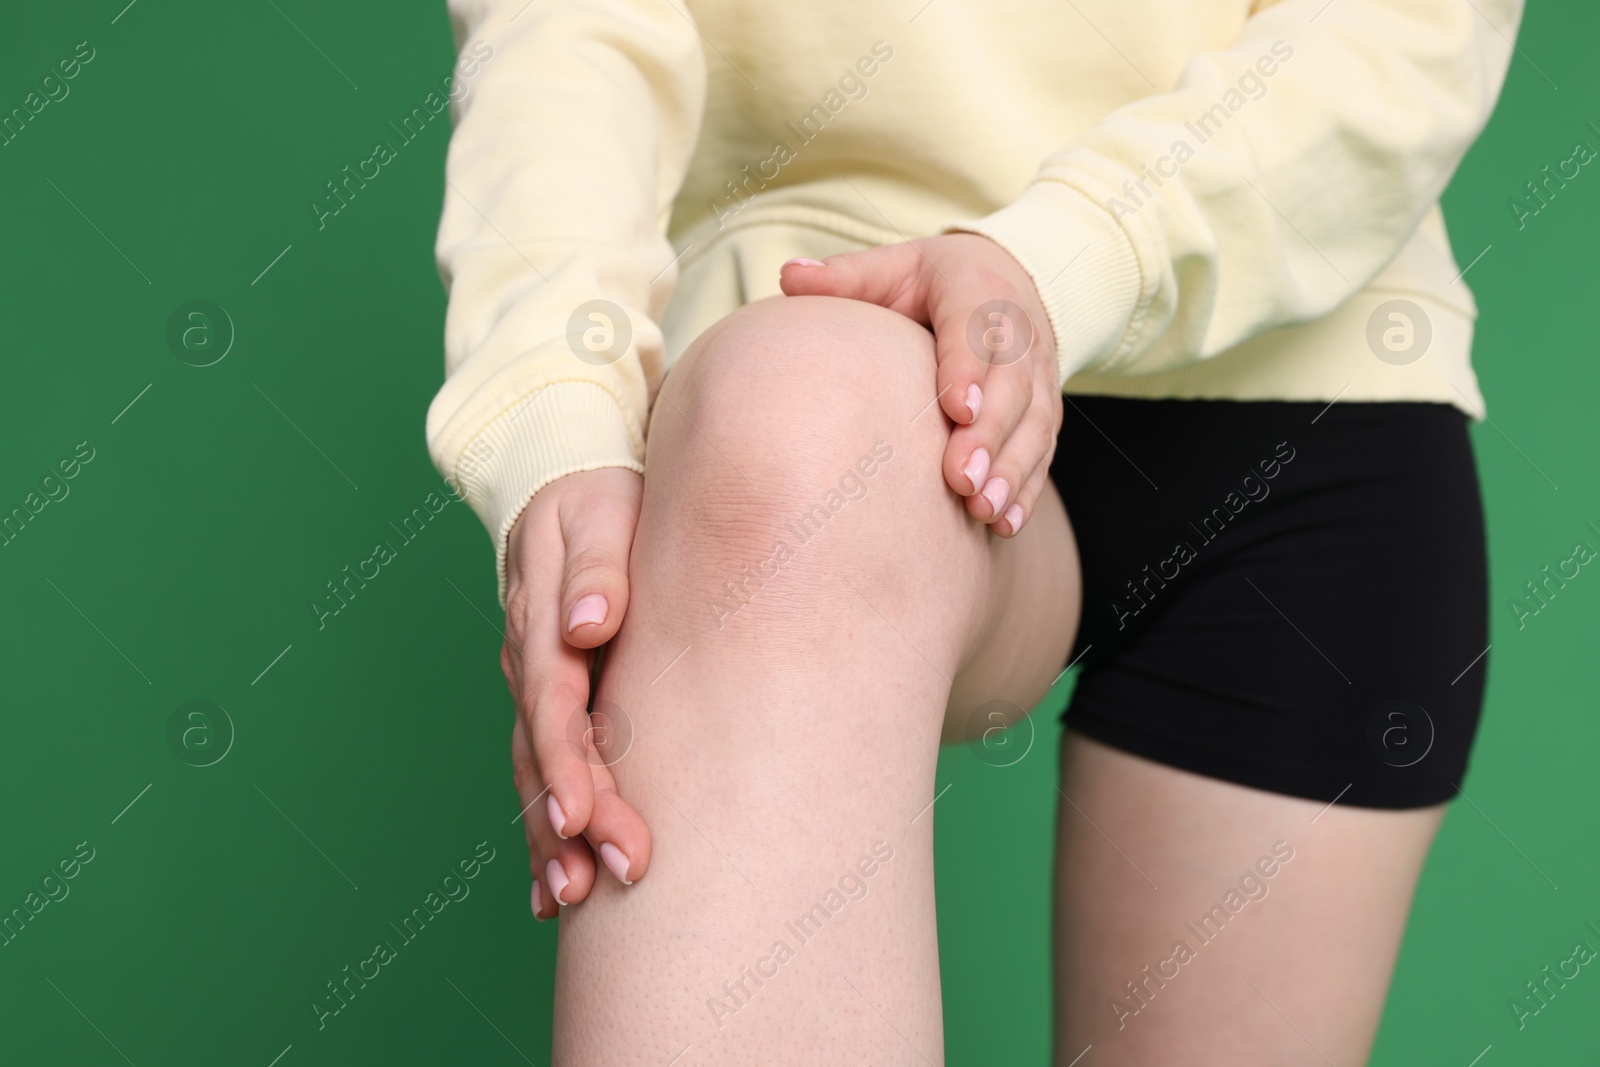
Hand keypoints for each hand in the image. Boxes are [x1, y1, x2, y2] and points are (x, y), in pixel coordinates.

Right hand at [502, 466, 650, 919]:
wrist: (563, 478)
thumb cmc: (597, 497)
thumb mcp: (601, 512)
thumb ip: (597, 568)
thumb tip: (590, 623)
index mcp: (542, 621)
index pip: (554, 705)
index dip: (568, 763)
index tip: (585, 816)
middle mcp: (528, 661)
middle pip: (544, 752)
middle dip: (574, 821)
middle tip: (617, 875)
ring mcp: (531, 683)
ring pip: (534, 771)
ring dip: (552, 838)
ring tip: (573, 898)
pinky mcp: (546, 698)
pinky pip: (538, 768)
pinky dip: (545, 828)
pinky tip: (556, 885)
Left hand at [779, 234, 1062, 535]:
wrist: (1008, 279)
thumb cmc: (932, 282)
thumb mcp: (894, 266)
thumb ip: (847, 276)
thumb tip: (789, 276)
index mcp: (978, 289)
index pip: (977, 328)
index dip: (969, 368)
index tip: (956, 409)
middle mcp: (1020, 334)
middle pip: (1012, 388)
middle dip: (990, 436)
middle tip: (961, 480)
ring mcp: (1039, 376)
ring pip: (1035, 425)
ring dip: (1011, 471)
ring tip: (983, 510)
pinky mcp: (1044, 410)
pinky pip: (1044, 451)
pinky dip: (1027, 488)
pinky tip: (1005, 523)